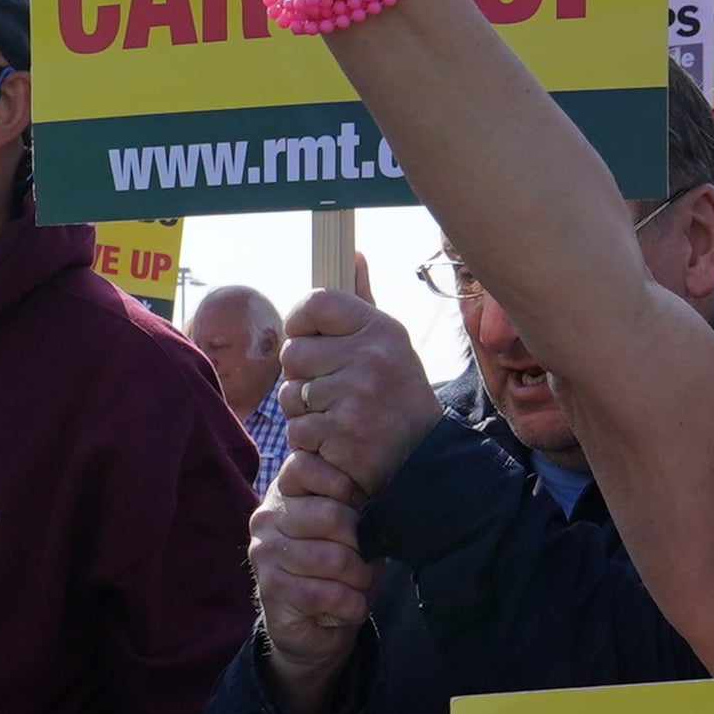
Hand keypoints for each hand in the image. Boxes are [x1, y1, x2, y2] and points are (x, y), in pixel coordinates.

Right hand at [250, 452, 375, 710]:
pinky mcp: (272, 590)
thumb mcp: (356, 529)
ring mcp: (265, 554)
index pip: (305, 466)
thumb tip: (382, 490)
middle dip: (363, 545)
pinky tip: (349, 607)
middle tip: (366, 563)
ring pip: (335, 559)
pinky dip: (352, 605)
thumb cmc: (342, 571)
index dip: (346, 487)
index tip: (363, 508)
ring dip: (361, 580)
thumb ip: (360, 504)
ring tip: (358, 587)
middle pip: (331, 515)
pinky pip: (328, 593)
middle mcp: (268, 519)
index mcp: (285, 494)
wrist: (317, 629)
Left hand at [276, 288, 442, 496]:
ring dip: (304, 411)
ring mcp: (354, 398)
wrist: (423, 459)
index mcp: (380, 330)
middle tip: (330, 389)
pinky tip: (337, 441)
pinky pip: (297, 431)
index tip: (309, 339)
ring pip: (290, 395)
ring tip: (337, 417)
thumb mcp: (391, 344)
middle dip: (302, 375)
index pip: (314, 303)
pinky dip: (310, 441)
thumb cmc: (399, 396)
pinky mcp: (340, 436)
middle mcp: (368, 359)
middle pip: (293, 353)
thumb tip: (352, 255)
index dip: (301, 323)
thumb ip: (363, 302)